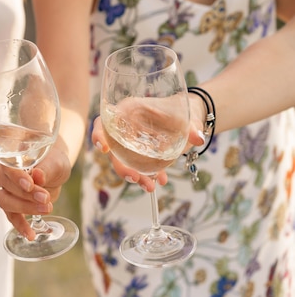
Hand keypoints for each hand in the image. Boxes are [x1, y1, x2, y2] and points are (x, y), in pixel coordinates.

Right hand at [0, 145, 71, 239]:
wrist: (54, 168)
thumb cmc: (52, 160)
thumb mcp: (54, 161)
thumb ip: (45, 168)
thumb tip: (38, 175)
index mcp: (9, 157)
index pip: (7, 167)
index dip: (17, 177)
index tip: (30, 184)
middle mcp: (3, 173)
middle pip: (6, 187)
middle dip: (26, 195)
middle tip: (45, 198)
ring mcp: (5, 189)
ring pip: (6, 202)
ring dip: (25, 208)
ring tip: (46, 209)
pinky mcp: (11, 204)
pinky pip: (12, 216)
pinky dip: (21, 226)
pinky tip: (30, 234)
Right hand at [90, 110, 205, 191]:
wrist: (188, 118)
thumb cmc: (182, 110)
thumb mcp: (187, 116)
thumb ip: (192, 126)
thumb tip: (197, 137)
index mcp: (129, 110)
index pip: (105, 121)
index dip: (99, 135)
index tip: (105, 149)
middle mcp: (124, 126)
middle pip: (112, 147)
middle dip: (121, 166)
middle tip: (136, 178)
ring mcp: (129, 141)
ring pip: (122, 161)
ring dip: (134, 175)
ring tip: (151, 186)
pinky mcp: (136, 153)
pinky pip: (135, 166)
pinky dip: (146, 176)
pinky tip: (160, 180)